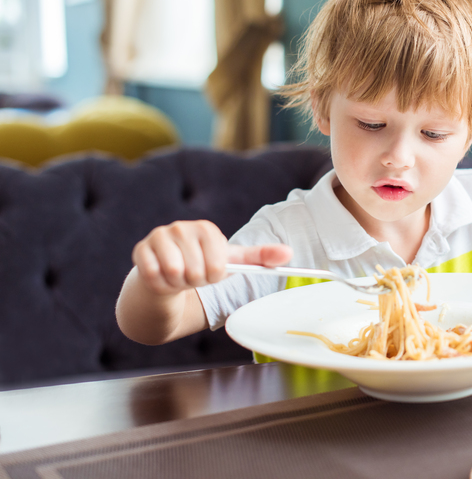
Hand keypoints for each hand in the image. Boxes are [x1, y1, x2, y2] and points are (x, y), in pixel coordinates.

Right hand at [132, 220, 292, 295]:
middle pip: (196, 271)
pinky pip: (154, 276)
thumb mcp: (232, 262)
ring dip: (179, 284)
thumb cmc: (203, 267)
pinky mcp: (141, 249)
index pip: (218, 265)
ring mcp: (159, 236)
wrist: (168, 277)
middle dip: (196, 281)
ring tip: (179, 276)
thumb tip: (289, 254)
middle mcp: (182, 227)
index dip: (215, 276)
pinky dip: (161, 285)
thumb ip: (260, 257)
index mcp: (207, 230)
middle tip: (192, 276)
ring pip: (174, 273)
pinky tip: (163, 278)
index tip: (211, 271)